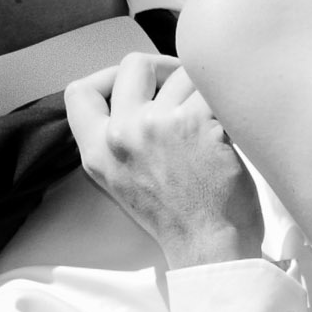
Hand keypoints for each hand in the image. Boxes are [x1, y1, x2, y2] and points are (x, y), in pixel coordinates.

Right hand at [64, 52, 263, 268]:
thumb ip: (118, 140)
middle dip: (164, 69)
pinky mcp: (199, 122)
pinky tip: (232, 127)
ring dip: (203, 90)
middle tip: (184, 89)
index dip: (107, 77)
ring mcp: (160, 125)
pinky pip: (216, 88)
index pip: (78, 92)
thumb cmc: (177, 218)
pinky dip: (229, 102)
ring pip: (184, 73)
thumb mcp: (122, 181)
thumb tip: (137, 94)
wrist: (209, 246)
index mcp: (97, 151)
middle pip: (135, 64)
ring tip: (213, 120)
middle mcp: (123, 134)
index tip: (134, 86)